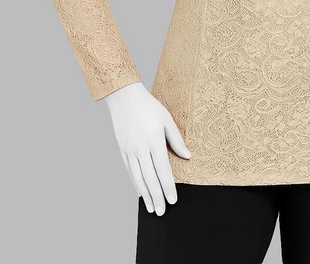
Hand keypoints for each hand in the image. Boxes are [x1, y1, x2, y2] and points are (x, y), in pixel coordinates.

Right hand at [104, 82, 191, 215]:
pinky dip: (136, 184)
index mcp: (154, 142)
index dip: (168, 187)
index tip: (173, 200)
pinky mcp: (122, 150)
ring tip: (151, 208)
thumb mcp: (167, 120)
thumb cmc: (149, 107)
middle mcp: (140, 150)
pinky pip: (130, 171)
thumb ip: (176, 140)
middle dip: (157, 197)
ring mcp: (130, 151)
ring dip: (145, 195)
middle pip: (150, 179)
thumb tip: (187, 156)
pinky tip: (140, 192)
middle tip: (162, 212)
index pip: (163, 170)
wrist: (125, 98)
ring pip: (138, 178)